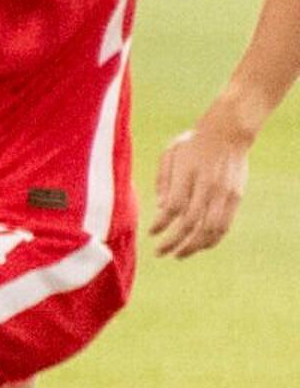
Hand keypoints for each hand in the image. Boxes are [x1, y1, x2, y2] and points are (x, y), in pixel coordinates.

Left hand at [152, 116, 253, 257]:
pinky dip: (212, 239)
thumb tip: (161, 209)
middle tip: (160, 253)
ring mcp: (224, 193)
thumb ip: (164, 180)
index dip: (161, 224)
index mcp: (188, 174)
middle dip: (174, 242)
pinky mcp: (236, 197)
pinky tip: (200, 245)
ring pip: (210, 229)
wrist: (228, 132)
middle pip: (191, 223)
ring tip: (179, 254)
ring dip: (194, 246)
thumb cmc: (193, 142)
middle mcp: (207, 185)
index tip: (151, 233)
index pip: (174, 207)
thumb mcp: (171, 153)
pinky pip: (225, 225)